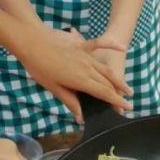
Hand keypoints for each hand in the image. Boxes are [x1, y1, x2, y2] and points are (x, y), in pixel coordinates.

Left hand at [14, 25, 131, 123]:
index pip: (104, 93)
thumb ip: (70, 101)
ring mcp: (85, 55)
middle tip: (127, 101)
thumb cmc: (39, 67)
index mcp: (81, 80)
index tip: (127, 107)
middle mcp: (87, 68)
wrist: (32, 42)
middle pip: (107, 82)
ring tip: (125, 86)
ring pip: (105, 68)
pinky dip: (110, 45)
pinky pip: (98, 44)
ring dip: (116, 78)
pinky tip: (121, 47)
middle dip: (118, 92)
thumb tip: (81, 117)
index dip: (116, 101)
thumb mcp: (54, 88)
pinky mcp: (80, 44)